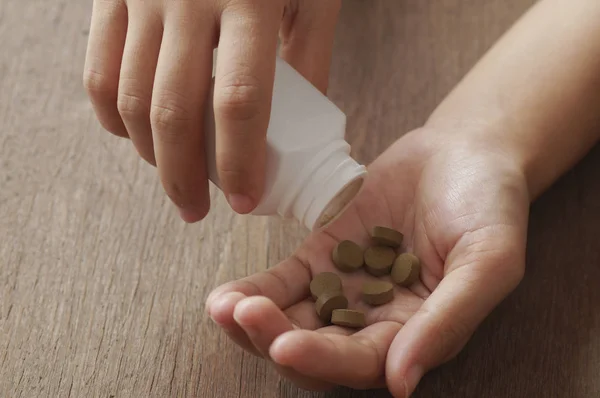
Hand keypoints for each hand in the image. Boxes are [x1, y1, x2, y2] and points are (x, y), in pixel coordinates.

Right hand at [83, 0, 339, 220]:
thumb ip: (309, 60)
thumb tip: (303, 133)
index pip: (241, 101)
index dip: (241, 162)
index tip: (247, 203)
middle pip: (173, 111)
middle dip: (184, 177)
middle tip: (199, 211)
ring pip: (130, 99)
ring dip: (150, 156)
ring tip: (176, 182)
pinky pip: (98, 71)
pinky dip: (114, 117)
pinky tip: (137, 139)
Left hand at [205, 127, 528, 395]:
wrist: (466, 154)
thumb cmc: (489, 207)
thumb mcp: (489, 261)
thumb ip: (449, 320)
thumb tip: (402, 384)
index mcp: (416, 333)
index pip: (363, 362)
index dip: (324, 361)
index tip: (287, 346)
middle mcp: (376, 320)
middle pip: (318, 349)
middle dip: (277, 341)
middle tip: (246, 319)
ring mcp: (345, 287)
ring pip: (292, 320)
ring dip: (255, 322)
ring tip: (224, 308)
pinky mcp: (323, 255)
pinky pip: (284, 281)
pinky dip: (255, 290)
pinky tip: (226, 295)